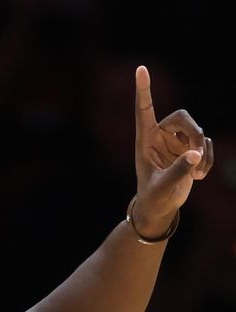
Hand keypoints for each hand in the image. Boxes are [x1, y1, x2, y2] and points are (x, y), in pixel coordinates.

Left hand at [133, 65, 213, 235]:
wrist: (161, 207)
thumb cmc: (153, 197)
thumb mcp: (163, 187)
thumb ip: (178, 171)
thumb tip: (196, 153)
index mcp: (144, 140)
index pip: (144, 110)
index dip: (143, 90)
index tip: (141, 69)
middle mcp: (159, 136)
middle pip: (182, 117)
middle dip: (194, 134)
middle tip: (196, 154)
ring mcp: (175, 141)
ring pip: (197, 132)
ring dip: (202, 151)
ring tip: (195, 175)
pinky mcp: (189, 148)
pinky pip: (205, 144)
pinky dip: (207, 159)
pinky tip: (199, 176)